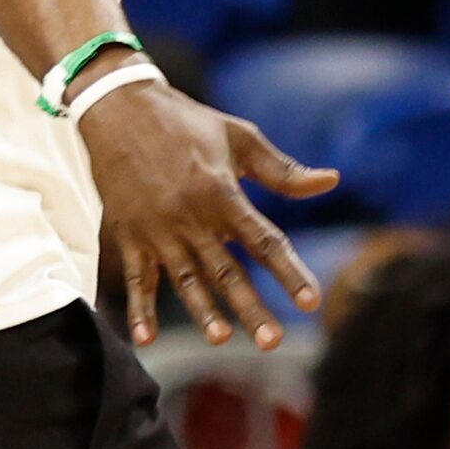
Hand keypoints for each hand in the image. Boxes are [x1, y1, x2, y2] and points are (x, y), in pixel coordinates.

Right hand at [78, 79, 337, 349]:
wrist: (117, 107)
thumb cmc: (185, 121)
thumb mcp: (239, 137)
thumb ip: (283, 170)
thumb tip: (331, 181)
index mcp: (221, 193)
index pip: (264, 241)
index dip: (290, 272)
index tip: (312, 302)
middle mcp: (191, 217)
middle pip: (226, 271)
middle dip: (251, 308)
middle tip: (273, 341)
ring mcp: (157, 230)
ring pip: (185, 279)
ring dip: (202, 311)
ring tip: (220, 339)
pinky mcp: (130, 235)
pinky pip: (136, 278)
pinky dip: (139, 310)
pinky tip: (145, 340)